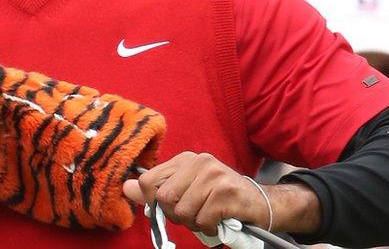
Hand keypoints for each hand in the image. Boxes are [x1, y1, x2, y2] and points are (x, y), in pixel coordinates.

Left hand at [123, 152, 319, 235]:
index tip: (172, 208)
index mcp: (185, 159)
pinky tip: (220, 221)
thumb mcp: (186, 189)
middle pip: (163, 198)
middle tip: (194, 215)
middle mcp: (199, 161)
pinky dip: (209, 228)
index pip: (149, 180)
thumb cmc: (220, 199)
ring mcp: (213, 175)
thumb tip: (126, 187)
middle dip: (176, 215)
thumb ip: (157, 188)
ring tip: (208, 217)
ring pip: (182, 211)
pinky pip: (202, 219)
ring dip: (194, 223)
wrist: (262, 203)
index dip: (154, 202)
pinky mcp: (226, 192)